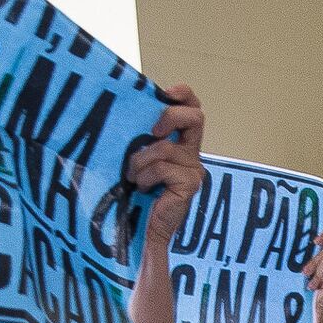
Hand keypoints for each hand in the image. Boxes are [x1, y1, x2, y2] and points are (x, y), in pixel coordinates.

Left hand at [130, 82, 205, 244]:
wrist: (139, 230)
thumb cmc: (133, 194)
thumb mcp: (136, 157)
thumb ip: (140, 138)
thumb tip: (128, 111)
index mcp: (180, 143)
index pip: (191, 109)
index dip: (184, 95)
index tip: (166, 92)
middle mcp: (191, 154)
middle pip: (195, 117)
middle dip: (170, 116)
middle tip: (151, 131)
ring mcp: (193, 169)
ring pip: (165, 147)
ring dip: (141, 161)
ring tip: (133, 178)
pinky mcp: (190, 183)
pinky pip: (163, 167)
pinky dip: (146, 176)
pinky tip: (143, 189)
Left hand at [301, 230, 322, 319]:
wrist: (314, 306)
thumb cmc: (310, 289)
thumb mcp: (310, 269)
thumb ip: (312, 257)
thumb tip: (309, 245)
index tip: (316, 241)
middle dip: (314, 262)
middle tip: (305, 273)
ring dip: (317, 275)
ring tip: (315, 285)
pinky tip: (322, 287)